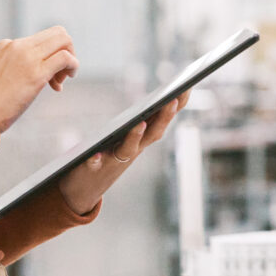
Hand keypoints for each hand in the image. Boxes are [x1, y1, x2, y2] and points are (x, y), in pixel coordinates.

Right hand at [0, 26, 77, 132]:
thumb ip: (12, 69)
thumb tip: (30, 77)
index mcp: (6, 45)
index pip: (42, 38)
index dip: (51, 55)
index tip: (48, 77)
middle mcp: (17, 45)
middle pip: (58, 33)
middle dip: (67, 52)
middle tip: (60, 76)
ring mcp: (27, 57)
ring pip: (64, 40)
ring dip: (71, 60)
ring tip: (59, 82)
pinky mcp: (36, 74)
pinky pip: (65, 58)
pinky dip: (73, 66)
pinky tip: (61, 85)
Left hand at [58, 89, 191, 214]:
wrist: (87, 189)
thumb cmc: (110, 155)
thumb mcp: (130, 137)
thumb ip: (142, 119)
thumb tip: (159, 96)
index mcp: (142, 138)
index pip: (162, 119)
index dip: (176, 104)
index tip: (187, 86)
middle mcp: (133, 150)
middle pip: (153, 133)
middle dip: (164, 117)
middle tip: (172, 99)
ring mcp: (115, 160)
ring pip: (128, 149)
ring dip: (136, 137)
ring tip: (140, 124)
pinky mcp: (93, 168)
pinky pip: (95, 164)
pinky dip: (96, 160)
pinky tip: (94, 155)